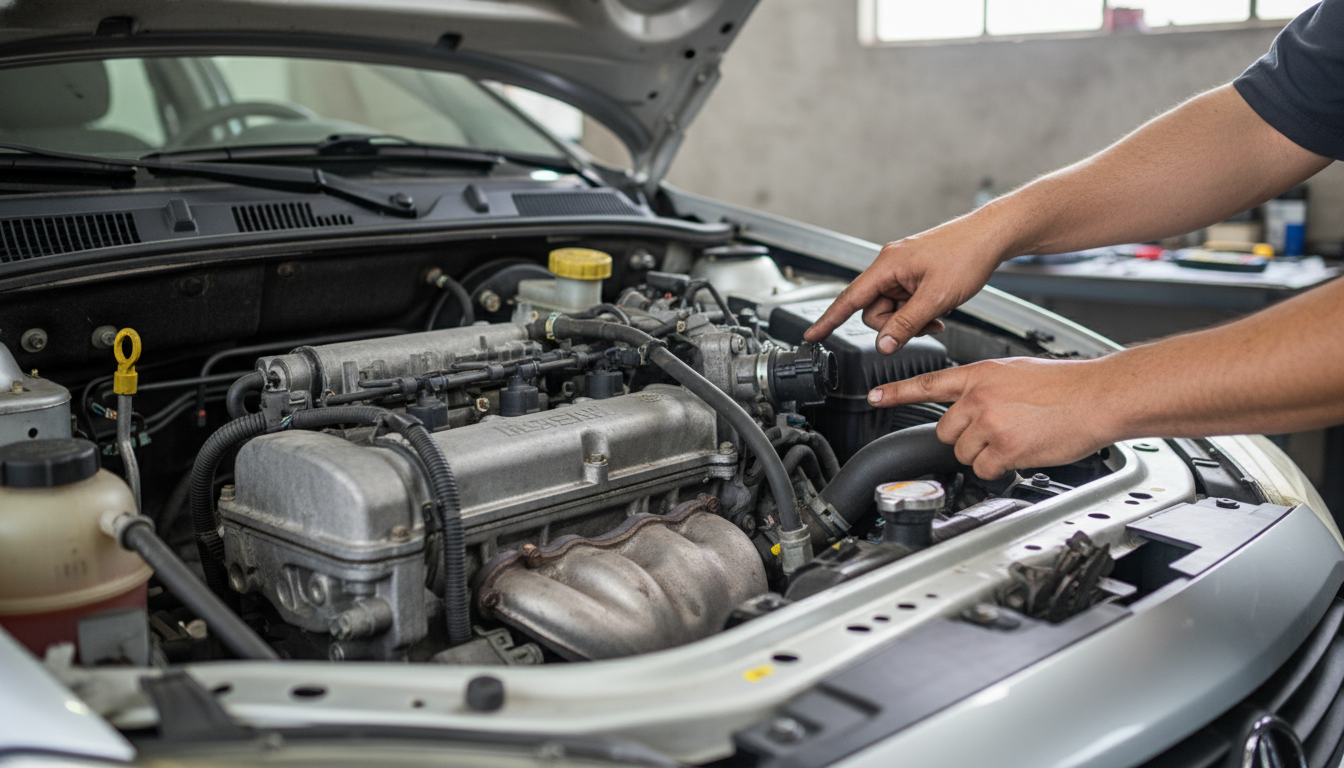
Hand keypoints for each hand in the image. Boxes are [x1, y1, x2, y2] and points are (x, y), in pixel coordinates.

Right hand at [802, 217, 1007, 353]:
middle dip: (896, 324)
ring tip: (937, 314)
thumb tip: (883, 345)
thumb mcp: (936, 298)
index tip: (811, 335)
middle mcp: (890, 266)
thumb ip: (906, 324)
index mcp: (887, 266)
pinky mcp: (915, 274)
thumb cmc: (967, 255)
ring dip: (911, 319)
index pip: (848, 299)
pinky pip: (906, 301)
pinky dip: (920, 311)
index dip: (828, 320)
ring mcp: (903, 270)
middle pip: (874, 310)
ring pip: (892, 309)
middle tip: (925, 324)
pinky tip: (939, 309)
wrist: (992, 236)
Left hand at [868, 357, 1120, 478]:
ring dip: (985, 455)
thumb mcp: (1016, 372)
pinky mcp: (1002, 448)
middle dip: (965, 438)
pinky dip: (1001, 468)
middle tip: (997, 432)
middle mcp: (978, 398)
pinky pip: (984, 470)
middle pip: (944, 431)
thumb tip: (974, 405)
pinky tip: (1022, 452)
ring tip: (1016, 439)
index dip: (896, 393)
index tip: (874, 398)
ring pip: (963, 453)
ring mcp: (988, 423)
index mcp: (980, 375)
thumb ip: (987, 388)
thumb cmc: (1067, 386)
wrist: (1098, 396)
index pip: (927, 383)